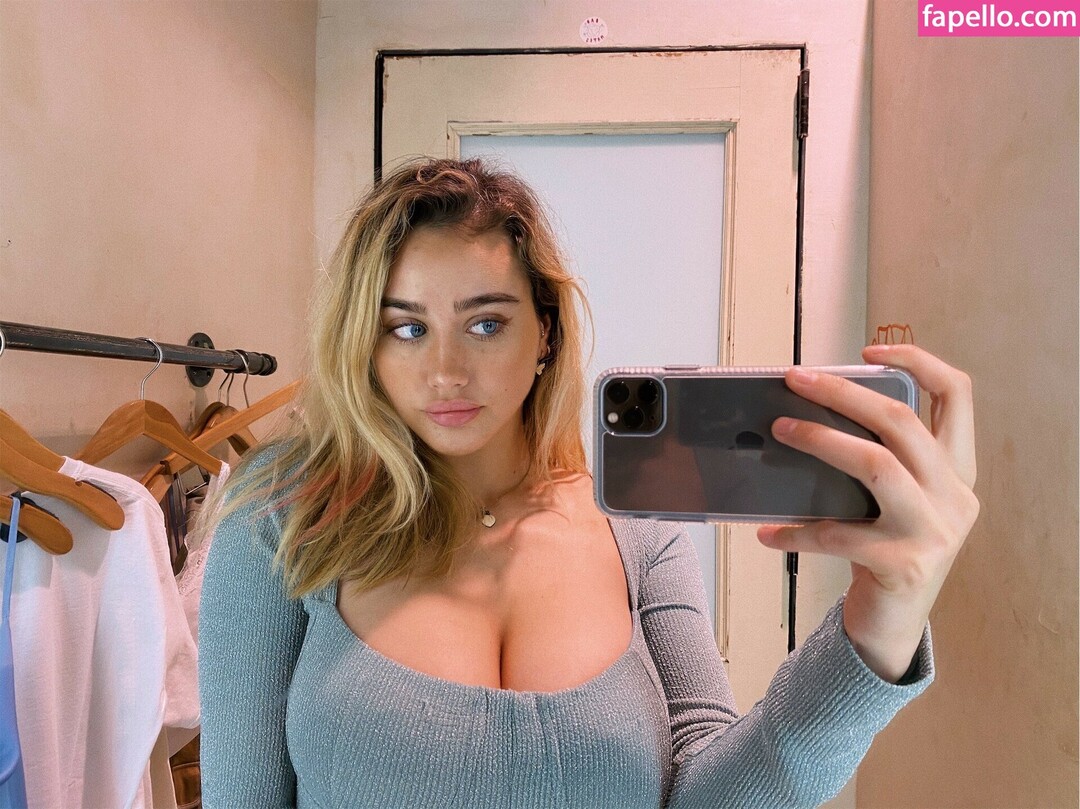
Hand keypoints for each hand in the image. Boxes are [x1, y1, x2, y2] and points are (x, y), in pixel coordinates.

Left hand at [756, 344, 978, 681]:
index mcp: (957, 470)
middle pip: (902, 423)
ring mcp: (935, 531)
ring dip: (821, 441)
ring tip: (779, 431)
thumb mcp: (893, 500)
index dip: (919, 362)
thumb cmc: (884, 548)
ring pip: (876, 465)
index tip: (870, 350)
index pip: (958, 396)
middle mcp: (956, 496)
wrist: (893, 625)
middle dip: (844, 394)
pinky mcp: (904, 565)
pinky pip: (838, 535)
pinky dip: (796, 531)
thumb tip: (807, 412)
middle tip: (796, 380)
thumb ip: (876, 459)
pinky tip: (767, 531)